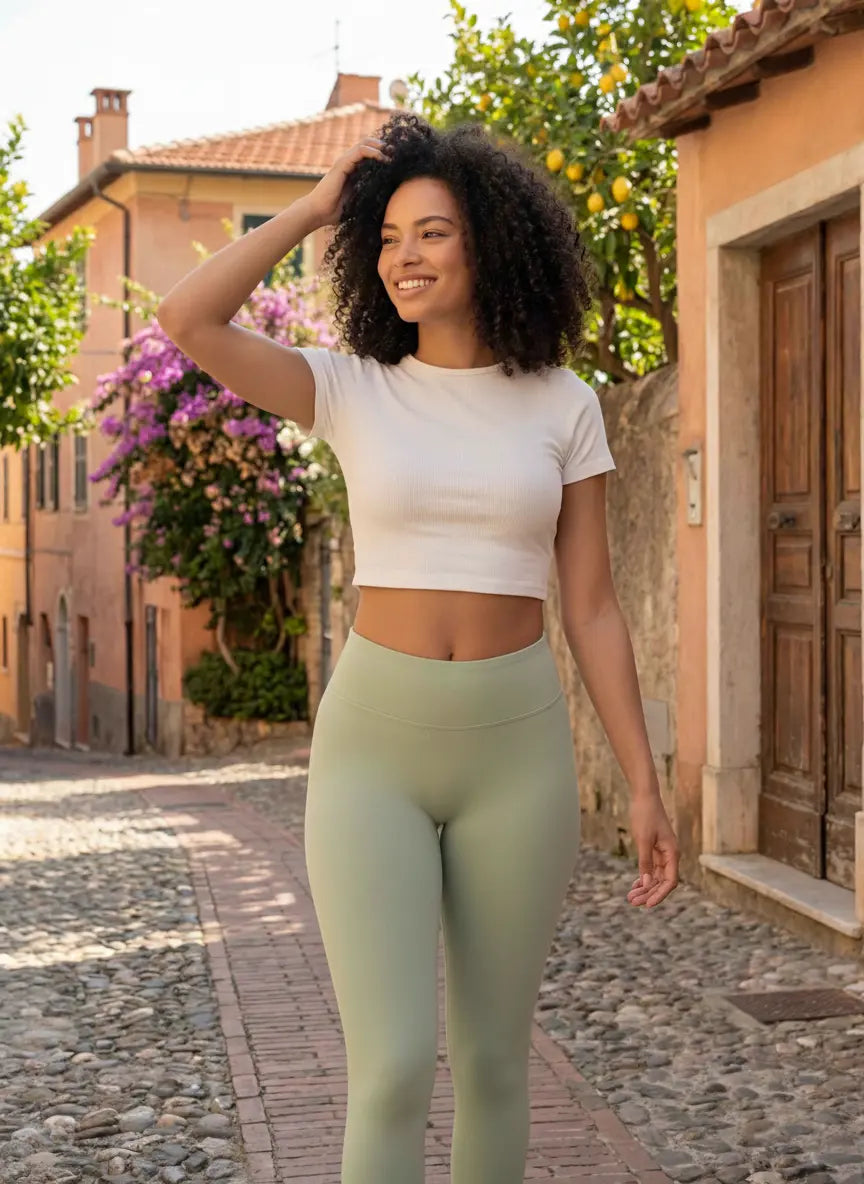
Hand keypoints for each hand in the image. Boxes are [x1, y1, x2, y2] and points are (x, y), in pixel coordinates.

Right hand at [307, 137, 389, 226]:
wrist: (319, 213)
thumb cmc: (336, 211)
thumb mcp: (359, 201)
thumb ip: (370, 195)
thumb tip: (388, 199)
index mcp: (353, 170)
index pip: (370, 154)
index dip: (384, 153)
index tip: (398, 160)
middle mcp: (349, 162)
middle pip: (369, 145)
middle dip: (384, 147)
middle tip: (398, 153)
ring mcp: (344, 162)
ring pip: (365, 144)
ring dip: (381, 147)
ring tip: (393, 153)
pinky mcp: (342, 164)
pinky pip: (360, 151)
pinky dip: (373, 152)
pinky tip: (383, 158)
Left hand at [626, 789, 678, 908]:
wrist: (644, 796)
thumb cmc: (645, 815)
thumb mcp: (643, 839)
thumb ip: (645, 862)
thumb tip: (647, 883)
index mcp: (672, 853)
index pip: (670, 881)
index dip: (660, 895)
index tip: (647, 904)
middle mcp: (670, 855)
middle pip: (662, 882)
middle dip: (649, 893)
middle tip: (633, 902)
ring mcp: (663, 853)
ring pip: (656, 877)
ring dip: (645, 888)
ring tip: (631, 898)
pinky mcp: (655, 849)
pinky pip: (651, 869)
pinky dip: (644, 877)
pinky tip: (635, 886)